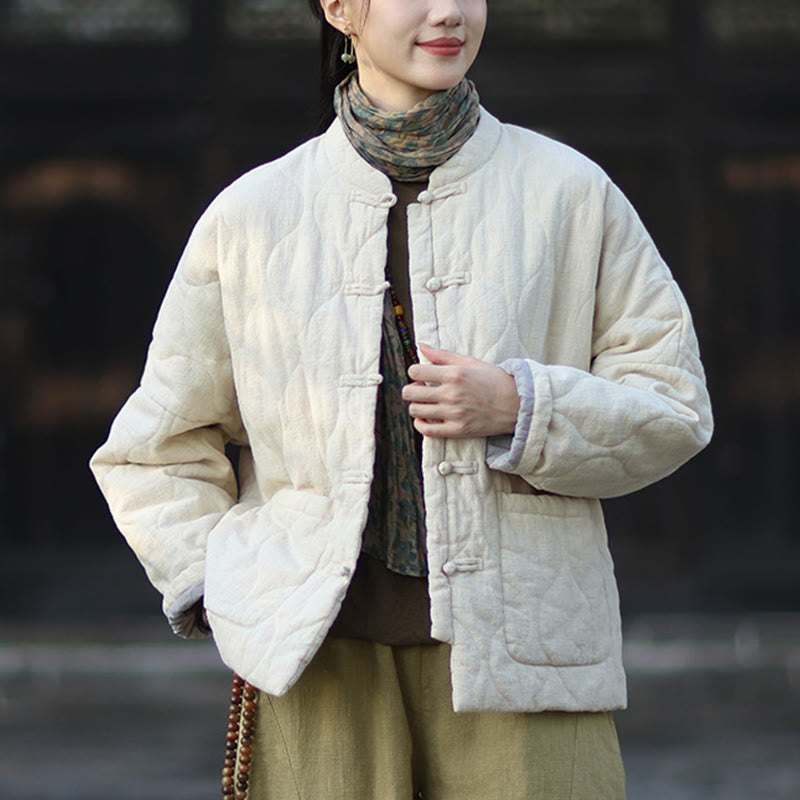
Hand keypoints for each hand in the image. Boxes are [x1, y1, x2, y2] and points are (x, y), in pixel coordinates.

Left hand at [402, 343, 519, 438]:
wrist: (517, 404)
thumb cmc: (495, 381)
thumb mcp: (470, 362)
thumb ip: (443, 355)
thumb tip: (421, 346)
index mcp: (454, 374)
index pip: (415, 371)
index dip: (415, 372)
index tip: (421, 374)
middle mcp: (451, 394)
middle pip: (410, 392)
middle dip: (411, 389)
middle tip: (421, 389)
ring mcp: (453, 414)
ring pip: (415, 411)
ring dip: (416, 406)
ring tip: (426, 403)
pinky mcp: (457, 430)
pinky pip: (427, 430)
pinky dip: (421, 424)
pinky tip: (427, 418)